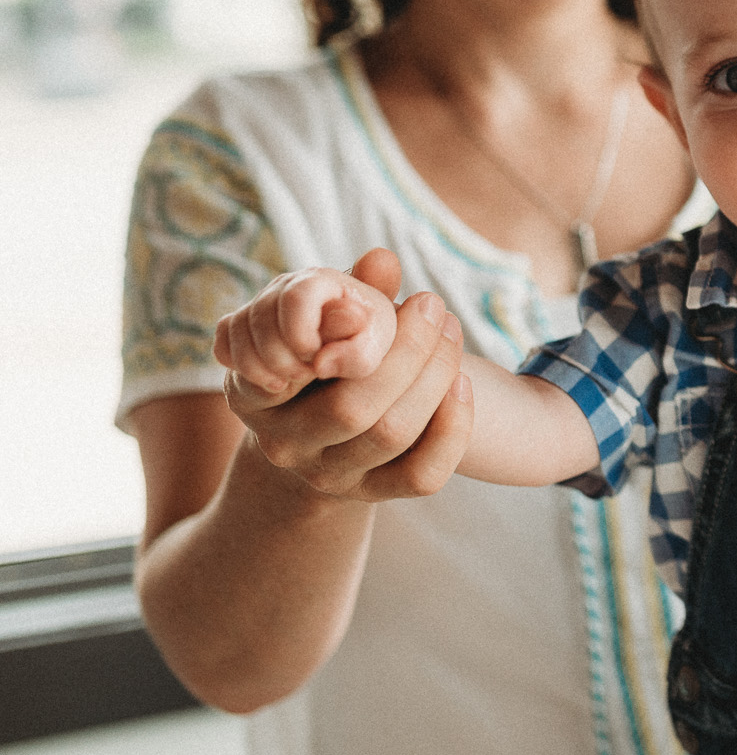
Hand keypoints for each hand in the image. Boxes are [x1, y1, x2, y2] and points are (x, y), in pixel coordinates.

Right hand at [214, 255, 400, 402]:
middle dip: (282, 356)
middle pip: (261, 315)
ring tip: (292, 382)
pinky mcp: (238, 326)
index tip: (316, 361)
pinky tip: (271, 382)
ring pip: (237, 331)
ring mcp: (258, 304)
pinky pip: (223, 345)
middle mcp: (285, 284)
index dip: (301, 335)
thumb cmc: (362, 351)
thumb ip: (358, 353)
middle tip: (308, 375)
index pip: (296, 297)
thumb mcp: (372, 353)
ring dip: (261, 367)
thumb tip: (321, 362)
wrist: (341, 363)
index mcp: (323, 280)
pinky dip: (241, 369)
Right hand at [216, 248, 473, 500]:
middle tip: (434, 306)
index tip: (391, 301)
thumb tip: (382, 259)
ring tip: (451, 331)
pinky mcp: (373, 495)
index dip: (350, 334)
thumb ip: (349, 292)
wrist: (318, 428)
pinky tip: (463, 382)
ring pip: (393, 435)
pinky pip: (423, 474)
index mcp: (255, 395)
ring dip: (435, 376)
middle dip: (409, 350)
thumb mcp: (321, 321)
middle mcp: (284, 446)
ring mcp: (328, 477)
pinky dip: (453, 427)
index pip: (301, 368)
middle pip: (355, 408)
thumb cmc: (321, 355)